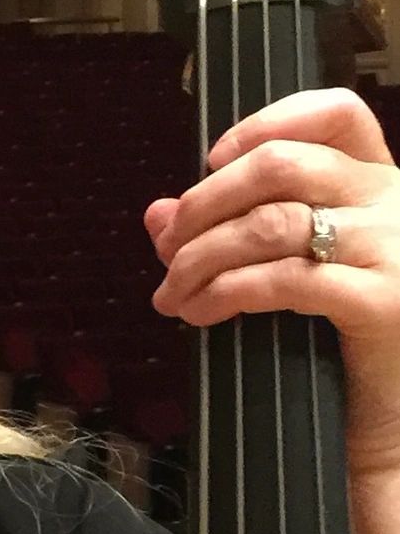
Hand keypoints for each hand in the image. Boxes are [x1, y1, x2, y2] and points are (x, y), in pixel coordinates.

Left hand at [147, 88, 399, 471]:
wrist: (394, 421)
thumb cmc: (342, 340)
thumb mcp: (292, 269)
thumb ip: (230, 231)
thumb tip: (158, 214)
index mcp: (381, 183)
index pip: (339, 113)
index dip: (266, 122)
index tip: (211, 161)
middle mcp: (397, 204)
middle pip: (281, 164)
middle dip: (205, 203)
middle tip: (168, 247)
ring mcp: (395, 251)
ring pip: (271, 223)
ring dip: (201, 256)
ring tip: (172, 291)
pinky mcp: (385, 301)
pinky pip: (283, 279)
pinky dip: (225, 291)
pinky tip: (200, 312)